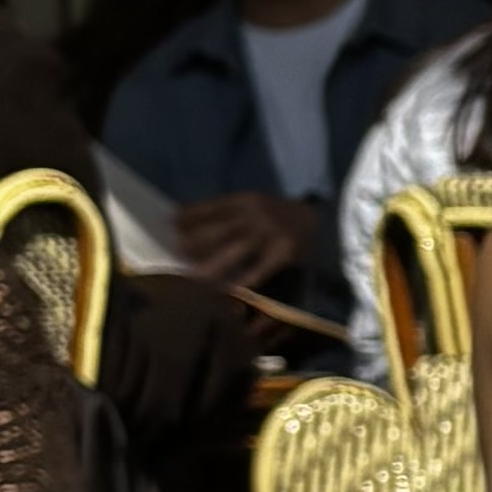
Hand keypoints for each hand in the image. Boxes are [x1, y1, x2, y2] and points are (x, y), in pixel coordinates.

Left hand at [173, 189, 320, 294]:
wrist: (321, 220)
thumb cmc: (279, 216)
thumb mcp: (255, 205)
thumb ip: (228, 213)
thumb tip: (187, 223)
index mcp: (246, 200)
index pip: (212, 207)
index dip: (190, 215)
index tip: (170, 224)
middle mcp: (257, 215)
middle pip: (220, 229)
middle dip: (197, 240)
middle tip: (177, 251)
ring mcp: (271, 234)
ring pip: (236, 250)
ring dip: (213, 264)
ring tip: (194, 275)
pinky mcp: (284, 253)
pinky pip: (260, 269)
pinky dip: (243, 280)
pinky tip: (228, 290)